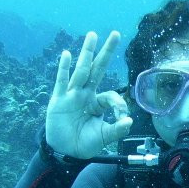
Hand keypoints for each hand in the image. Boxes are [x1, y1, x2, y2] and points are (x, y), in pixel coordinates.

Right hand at [46, 30, 132, 158]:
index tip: (122, 116)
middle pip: (98, 69)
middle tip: (116, 34)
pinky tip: (67, 54)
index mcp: (97, 103)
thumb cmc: (84, 143)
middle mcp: (85, 94)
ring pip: (81, 71)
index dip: (119, 104)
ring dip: (87, 53)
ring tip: (93, 35)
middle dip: (106, 53)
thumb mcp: (104, 137)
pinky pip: (62, 82)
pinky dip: (64, 68)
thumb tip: (130, 121)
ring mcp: (71, 95)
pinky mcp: (58, 100)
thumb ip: (116, 130)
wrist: (65, 152)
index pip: (111, 96)